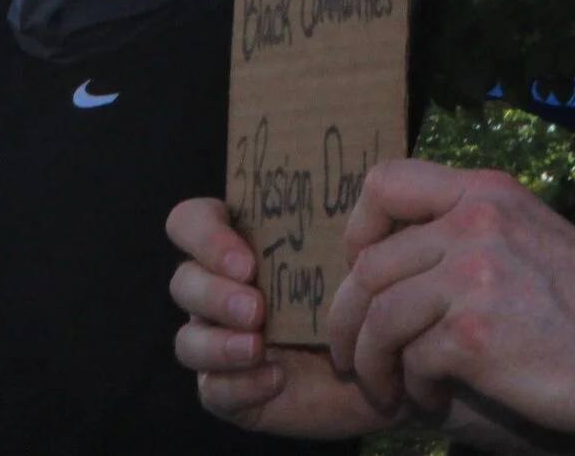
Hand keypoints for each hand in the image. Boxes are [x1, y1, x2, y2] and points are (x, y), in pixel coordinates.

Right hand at [166, 197, 402, 439]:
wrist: (391, 366)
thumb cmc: (368, 298)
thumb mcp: (359, 252)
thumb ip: (347, 216)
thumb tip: (353, 182)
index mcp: (239, 245)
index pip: (190, 222)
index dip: (204, 237)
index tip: (246, 261)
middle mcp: (219, 291)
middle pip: (183, 281)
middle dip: (212, 293)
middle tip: (256, 308)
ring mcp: (220, 342)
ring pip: (187, 340)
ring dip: (216, 343)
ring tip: (257, 346)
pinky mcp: (231, 391)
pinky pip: (212, 391)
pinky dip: (238, 385)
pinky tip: (274, 379)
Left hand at [327, 161, 574, 442]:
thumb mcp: (534, 237)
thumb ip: (474, 232)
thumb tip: (401, 262)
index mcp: (487, 192)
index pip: (384, 183)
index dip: (357, 230)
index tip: (361, 272)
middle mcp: (475, 222)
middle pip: (368, 264)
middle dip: (347, 316)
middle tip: (351, 352)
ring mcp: (475, 277)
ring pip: (377, 315)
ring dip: (370, 360)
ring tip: (387, 386)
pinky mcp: (477, 337)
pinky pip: (411, 361)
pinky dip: (413, 388)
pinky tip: (435, 400)